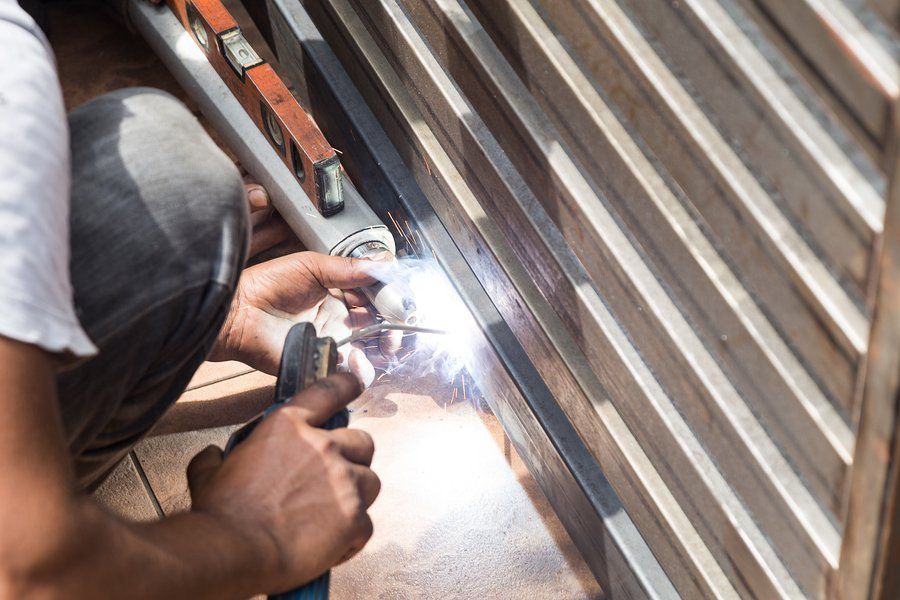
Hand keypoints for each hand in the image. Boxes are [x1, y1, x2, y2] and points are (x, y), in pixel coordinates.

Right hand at [186, 373, 378, 592]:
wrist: (233, 553)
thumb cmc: (220, 513)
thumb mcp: (209, 472)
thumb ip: (217, 457)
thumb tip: (212, 455)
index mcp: (288, 426)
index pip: (329, 391)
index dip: (347, 385)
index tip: (355, 383)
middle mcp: (323, 447)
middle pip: (362, 442)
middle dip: (353, 457)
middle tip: (334, 477)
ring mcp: (344, 482)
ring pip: (370, 481)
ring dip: (356, 494)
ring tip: (332, 515)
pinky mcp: (355, 519)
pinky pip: (365, 524)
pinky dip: (351, 536)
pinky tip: (329, 545)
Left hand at [210, 184, 400, 384]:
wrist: (239, 313)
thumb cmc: (268, 284)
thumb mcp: (312, 266)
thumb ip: (349, 268)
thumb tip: (384, 264)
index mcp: (339, 292)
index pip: (374, 295)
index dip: (389, 297)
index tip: (399, 299)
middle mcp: (340, 317)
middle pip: (378, 322)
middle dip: (393, 324)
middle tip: (396, 324)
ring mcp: (334, 339)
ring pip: (371, 346)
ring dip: (384, 345)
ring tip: (386, 343)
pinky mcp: (324, 360)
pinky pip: (351, 367)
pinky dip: (363, 366)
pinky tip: (361, 356)